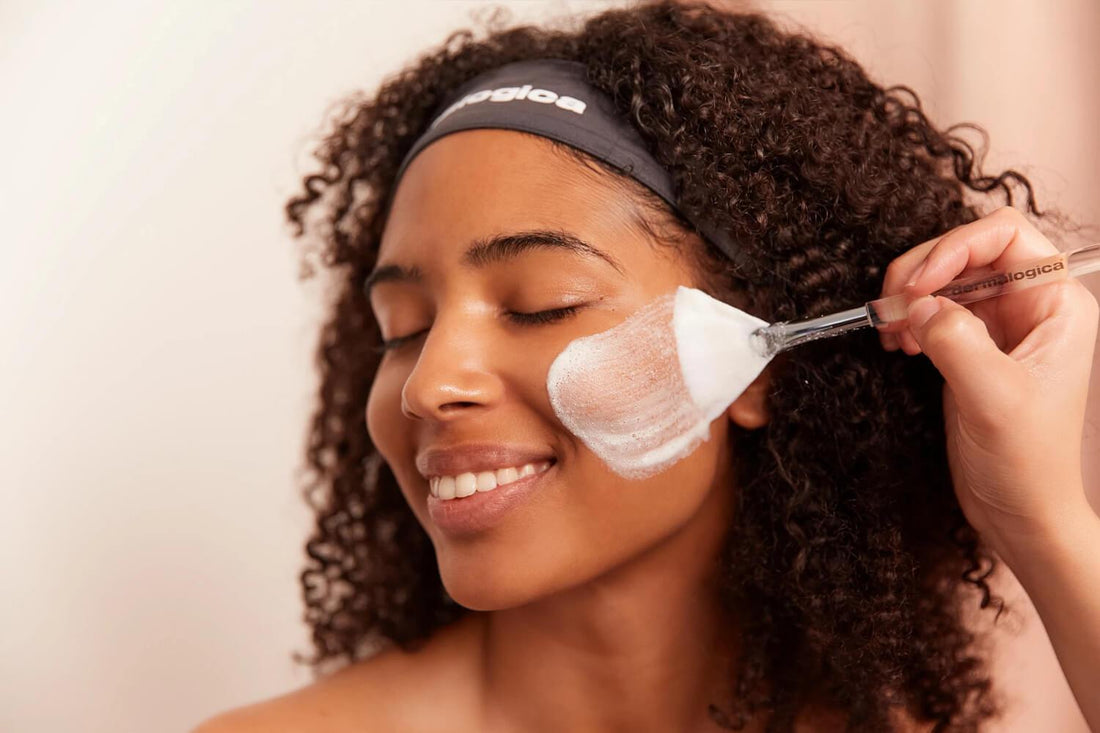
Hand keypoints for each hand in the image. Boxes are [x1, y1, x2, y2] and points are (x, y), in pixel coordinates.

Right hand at [877, 206, 1098, 551]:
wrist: (1019, 512)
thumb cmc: (1027, 463)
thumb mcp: (994, 399)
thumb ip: (957, 342)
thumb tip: (918, 304)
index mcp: (1057, 306)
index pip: (1007, 236)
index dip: (956, 248)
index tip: (918, 285)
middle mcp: (1031, 308)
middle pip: (969, 251)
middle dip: (923, 271)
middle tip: (891, 306)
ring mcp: (1000, 327)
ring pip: (946, 278)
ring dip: (909, 295)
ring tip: (890, 328)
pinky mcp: (971, 348)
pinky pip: (934, 310)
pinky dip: (908, 318)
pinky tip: (898, 343)